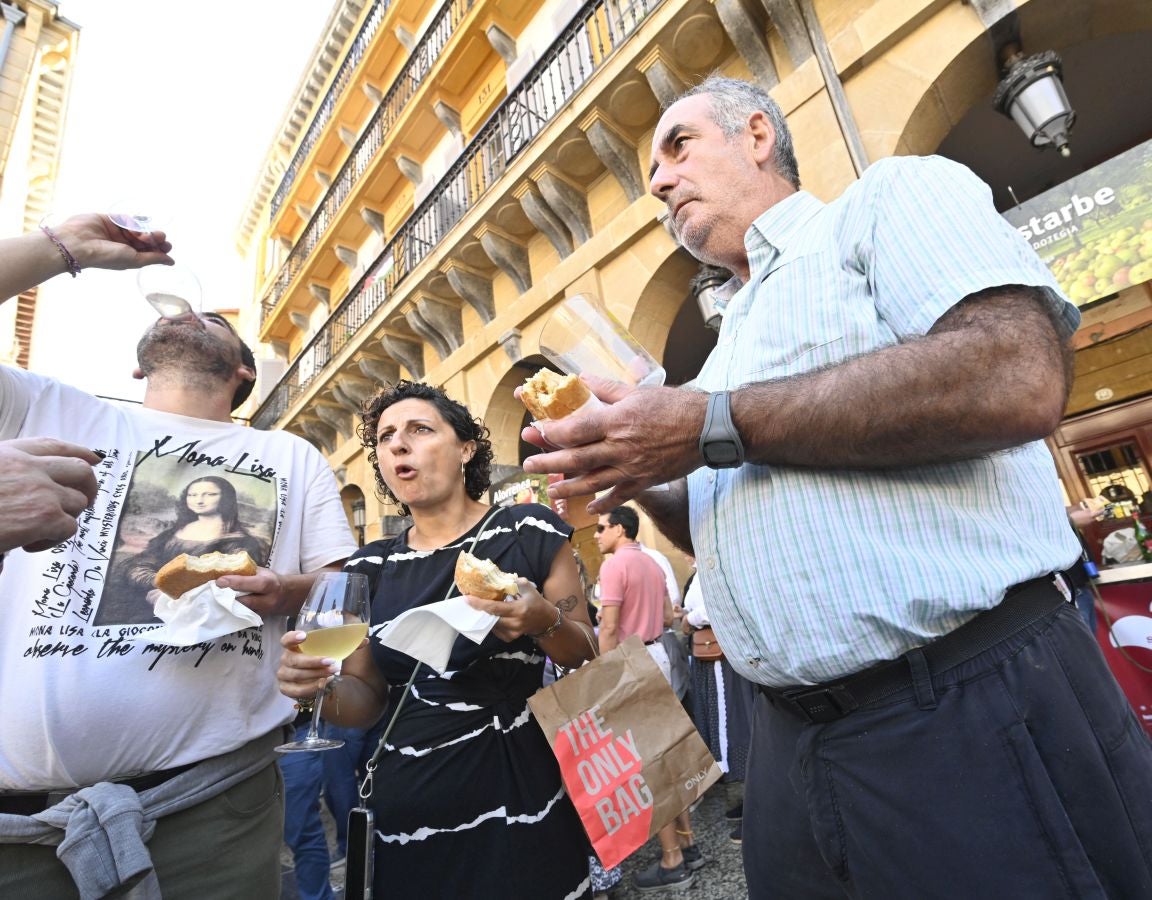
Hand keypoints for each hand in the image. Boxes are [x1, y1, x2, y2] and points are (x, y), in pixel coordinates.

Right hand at [0, 438, 100, 552]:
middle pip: (80, 469)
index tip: (94, 458)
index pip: (52, 445)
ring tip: (38, 531)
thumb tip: (24, 492)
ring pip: (77, 501)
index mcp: (8, 454)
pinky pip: (69, 527)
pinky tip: (29, 544)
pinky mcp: (46, 516)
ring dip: (64, 518)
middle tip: (79, 504)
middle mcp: (29, 466)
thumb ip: (8, 476)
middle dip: (87, 486)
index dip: (78, 450)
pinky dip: (54, 540)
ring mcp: (41, 490)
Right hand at [53, 213, 173, 270]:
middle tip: (161, 237)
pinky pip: (126, 218)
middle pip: (144, 239)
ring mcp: (115, 231)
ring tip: (150, 233)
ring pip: (137, 228)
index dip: (159, 248)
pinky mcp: (109, 219)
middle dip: (154, 238)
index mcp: (127, 257)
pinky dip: (136, 219)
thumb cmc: (105, 256)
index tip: (168, 246)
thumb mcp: (134, 259)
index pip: (148, 252)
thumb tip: (171, 262)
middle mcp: (121, 245)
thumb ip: (153, 258)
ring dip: (145, 230)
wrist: (77, 243)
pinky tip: (144, 221)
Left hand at [216, 568, 284, 615]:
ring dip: (228, 605)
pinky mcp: (258, 619)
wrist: (287, 596)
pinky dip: (232, 611)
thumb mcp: (263, 572)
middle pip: (245, 601)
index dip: (235, 582)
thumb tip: (225, 568)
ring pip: (242, 611)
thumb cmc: (271, 580)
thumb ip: (247, 572)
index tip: (219, 581)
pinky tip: (222, 607)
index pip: (251, 583)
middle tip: (213, 592)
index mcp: (269, 583)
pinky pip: (243, 616)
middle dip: (228, 597)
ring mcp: (263, 611)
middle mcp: (267, 599)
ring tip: (214, 599)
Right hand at [277, 630, 339, 700]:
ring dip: (315, 674)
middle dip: (313, 661)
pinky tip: (322, 684)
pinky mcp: (286, 689)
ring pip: (297, 675)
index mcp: (294, 646)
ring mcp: (284, 674)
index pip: (286, 639)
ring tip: (332, 673)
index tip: (304, 636)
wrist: (315, 681)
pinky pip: (297, 690)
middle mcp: (286, 659)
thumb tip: (365, 641)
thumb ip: (346, 645)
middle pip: (294, 660)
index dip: (292, 637)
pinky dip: (311, 687)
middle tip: (331, 662)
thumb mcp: (332, 651)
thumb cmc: (321, 661)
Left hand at [464, 578, 557, 641]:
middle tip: (470, 602)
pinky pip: (495, 631)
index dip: (479, 604)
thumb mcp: (528, 588)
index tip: (467, 598)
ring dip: (484, 617)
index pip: (494, 608)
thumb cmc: (535, 602)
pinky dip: (491, 623)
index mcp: (518, 609)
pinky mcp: (510, 638)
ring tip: (480, 608)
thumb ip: (514, 582)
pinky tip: (493, 617)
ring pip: (491, 625)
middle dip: (478, 610)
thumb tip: (499, 579)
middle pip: (490, 618)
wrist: (545, 620)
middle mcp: (514, 623)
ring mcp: (512, 633)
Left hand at [521, 375, 707, 513]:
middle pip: (576, 457)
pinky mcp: (645, 481)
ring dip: (568, 486)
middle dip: (549, 462)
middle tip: (528, 465)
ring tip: (550, 488)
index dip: (552, 433)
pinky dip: (603, 503)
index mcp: (618, 420)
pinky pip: (619, 496)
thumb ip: (607, 389)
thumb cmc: (675, 405)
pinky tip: (590, 507)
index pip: (575, 429)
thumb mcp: (640, 392)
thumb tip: (583, 380)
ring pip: (592, 481)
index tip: (536, 432)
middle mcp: (621, 447)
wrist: (709, 429)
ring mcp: (632, 468)